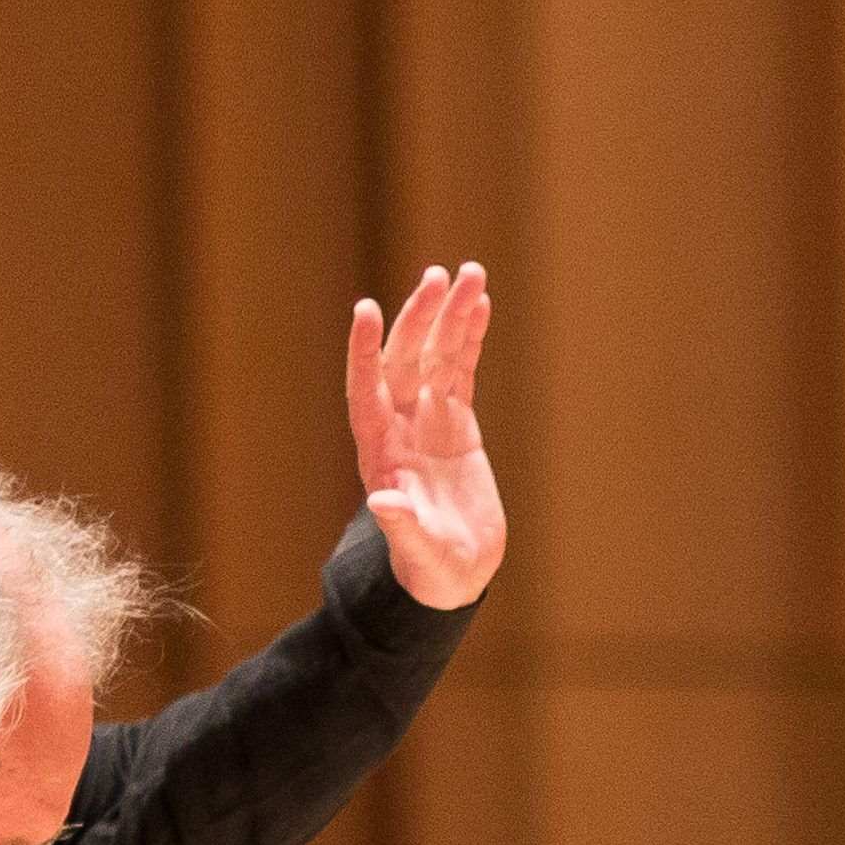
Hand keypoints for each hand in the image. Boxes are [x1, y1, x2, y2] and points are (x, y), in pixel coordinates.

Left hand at [347, 263, 504, 608]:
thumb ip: (402, 528)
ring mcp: (428, 419)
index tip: (367, 309)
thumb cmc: (431, 569)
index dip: (364, 351)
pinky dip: (470, 337)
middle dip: (419, 317)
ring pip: (436, 355)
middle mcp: (398, 425)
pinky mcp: (457, 421)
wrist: (456, 571)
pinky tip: (481, 302)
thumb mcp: (418, 553)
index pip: (364, 390)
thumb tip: (382, 503)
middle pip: (404, 359)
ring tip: (468, 273)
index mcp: (379, 452)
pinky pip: (461, 369)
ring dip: (449, 314)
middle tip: (437, 277)